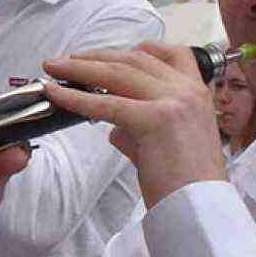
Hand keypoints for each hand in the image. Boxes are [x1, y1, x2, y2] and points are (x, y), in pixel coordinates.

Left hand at [41, 42, 227, 207]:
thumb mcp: (171, 144)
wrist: (202, 208)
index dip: (141, 48)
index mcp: (199, 93)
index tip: (114, 52)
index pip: (174, 54)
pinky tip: (56, 94)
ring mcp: (172, 102)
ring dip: (80, 68)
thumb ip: (143, 129)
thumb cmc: (188, 185)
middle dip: (97, 56)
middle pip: (135, 60)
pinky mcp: (154, 120)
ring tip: (54, 66)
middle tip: (68, 59)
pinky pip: (106, 104)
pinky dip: (76, 97)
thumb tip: (115, 128)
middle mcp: (188, 90)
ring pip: (118, 74)